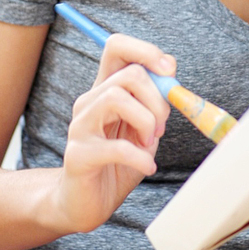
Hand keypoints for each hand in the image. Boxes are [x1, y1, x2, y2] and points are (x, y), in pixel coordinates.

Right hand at [48, 35, 172, 235]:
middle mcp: (89, 102)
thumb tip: (170, 70)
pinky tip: (147, 167)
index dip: (146, 50)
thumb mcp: (143, 127)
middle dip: (157, 100)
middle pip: (128, 74)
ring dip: (146, 122)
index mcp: (105, 89)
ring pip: (117, 98)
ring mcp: (80, 127)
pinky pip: (115, 146)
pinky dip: (140, 157)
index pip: (116, 46)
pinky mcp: (78, 155)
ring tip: (149, 144)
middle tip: (160, 128)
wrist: (85, 203)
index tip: (169, 73)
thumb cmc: (117, 163)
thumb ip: (154, 101)